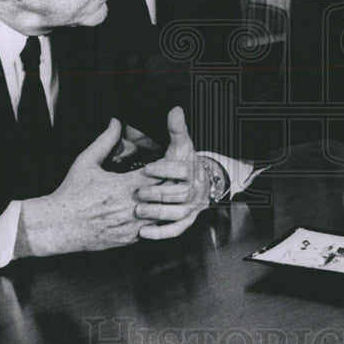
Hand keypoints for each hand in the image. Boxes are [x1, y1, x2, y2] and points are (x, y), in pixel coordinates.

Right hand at [16, 118, 159, 257]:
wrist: (59, 226)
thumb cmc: (71, 193)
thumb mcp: (86, 162)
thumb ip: (105, 141)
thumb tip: (116, 122)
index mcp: (124, 186)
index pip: (159, 172)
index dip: (168, 164)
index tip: (169, 159)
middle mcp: (132, 207)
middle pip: (167, 193)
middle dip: (173, 182)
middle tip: (177, 175)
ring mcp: (133, 226)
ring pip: (164, 214)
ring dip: (167, 203)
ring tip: (169, 193)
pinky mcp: (130, 239)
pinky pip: (152, 229)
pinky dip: (155, 219)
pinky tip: (154, 211)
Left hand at [132, 107, 210, 239]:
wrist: (203, 184)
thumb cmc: (185, 163)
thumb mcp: (181, 145)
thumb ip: (176, 129)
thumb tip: (175, 110)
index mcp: (190, 170)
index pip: (181, 170)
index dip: (164, 169)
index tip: (147, 169)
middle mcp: (192, 190)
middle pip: (178, 194)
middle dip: (158, 193)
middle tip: (139, 193)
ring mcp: (189, 208)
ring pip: (176, 213)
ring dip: (158, 213)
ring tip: (139, 210)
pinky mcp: (184, 222)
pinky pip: (175, 230)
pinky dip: (161, 233)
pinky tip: (144, 233)